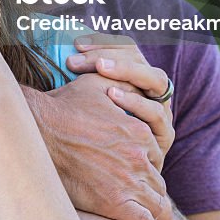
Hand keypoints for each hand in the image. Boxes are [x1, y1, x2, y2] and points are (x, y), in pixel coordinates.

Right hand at [27, 73, 169, 219]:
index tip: (131, 167)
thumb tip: (132, 83)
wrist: (38, 129)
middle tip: (132, 189)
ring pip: (156, 202)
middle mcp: (138, 157)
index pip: (155, 154)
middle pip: (157, 179)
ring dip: (148, 205)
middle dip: (147, 185)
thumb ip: (120, 83)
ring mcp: (129, 180)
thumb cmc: (63, 105)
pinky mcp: (115, 202)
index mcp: (139, 132)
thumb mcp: (95, 83)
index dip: (145, 161)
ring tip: (136, 208)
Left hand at [67, 34, 174, 163]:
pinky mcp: (163, 135)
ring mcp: (161, 110)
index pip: (126, 48)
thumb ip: (78, 77)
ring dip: (126, 71)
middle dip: (110, 54)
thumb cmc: (87, 135)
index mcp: (133, 76)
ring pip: (155, 79)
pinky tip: (112, 95)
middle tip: (79, 57)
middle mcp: (150, 90)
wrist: (105, 176)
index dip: (104, 42)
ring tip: (100, 70)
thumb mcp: (81, 101)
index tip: (77, 44)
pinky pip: (155, 112)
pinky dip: (136, 101)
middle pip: (139, 59)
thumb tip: (56, 50)